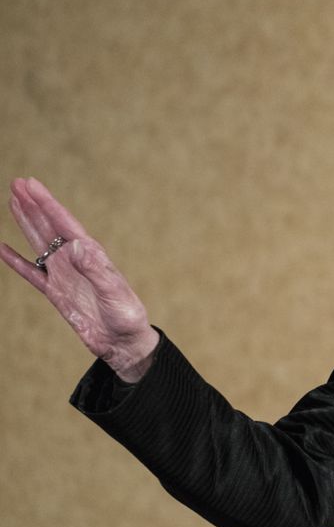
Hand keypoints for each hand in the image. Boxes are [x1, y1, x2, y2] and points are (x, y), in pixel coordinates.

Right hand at [1, 178, 158, 381]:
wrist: (123, 343)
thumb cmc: (127, 317)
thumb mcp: (115, 293)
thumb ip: (96, 270)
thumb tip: (77, 245)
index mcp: (92, 256)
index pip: (65, 224)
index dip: (48, 203)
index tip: (31, 184)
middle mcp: (76, 261)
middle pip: (50, 227)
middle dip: (34, 205)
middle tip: (17, 183)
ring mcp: (64, 276)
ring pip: (39, 243)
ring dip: (26, 222)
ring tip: (13, 201)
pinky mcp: (56, 293)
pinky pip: (31, 273)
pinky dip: (16, 261)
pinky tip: (2, 248)